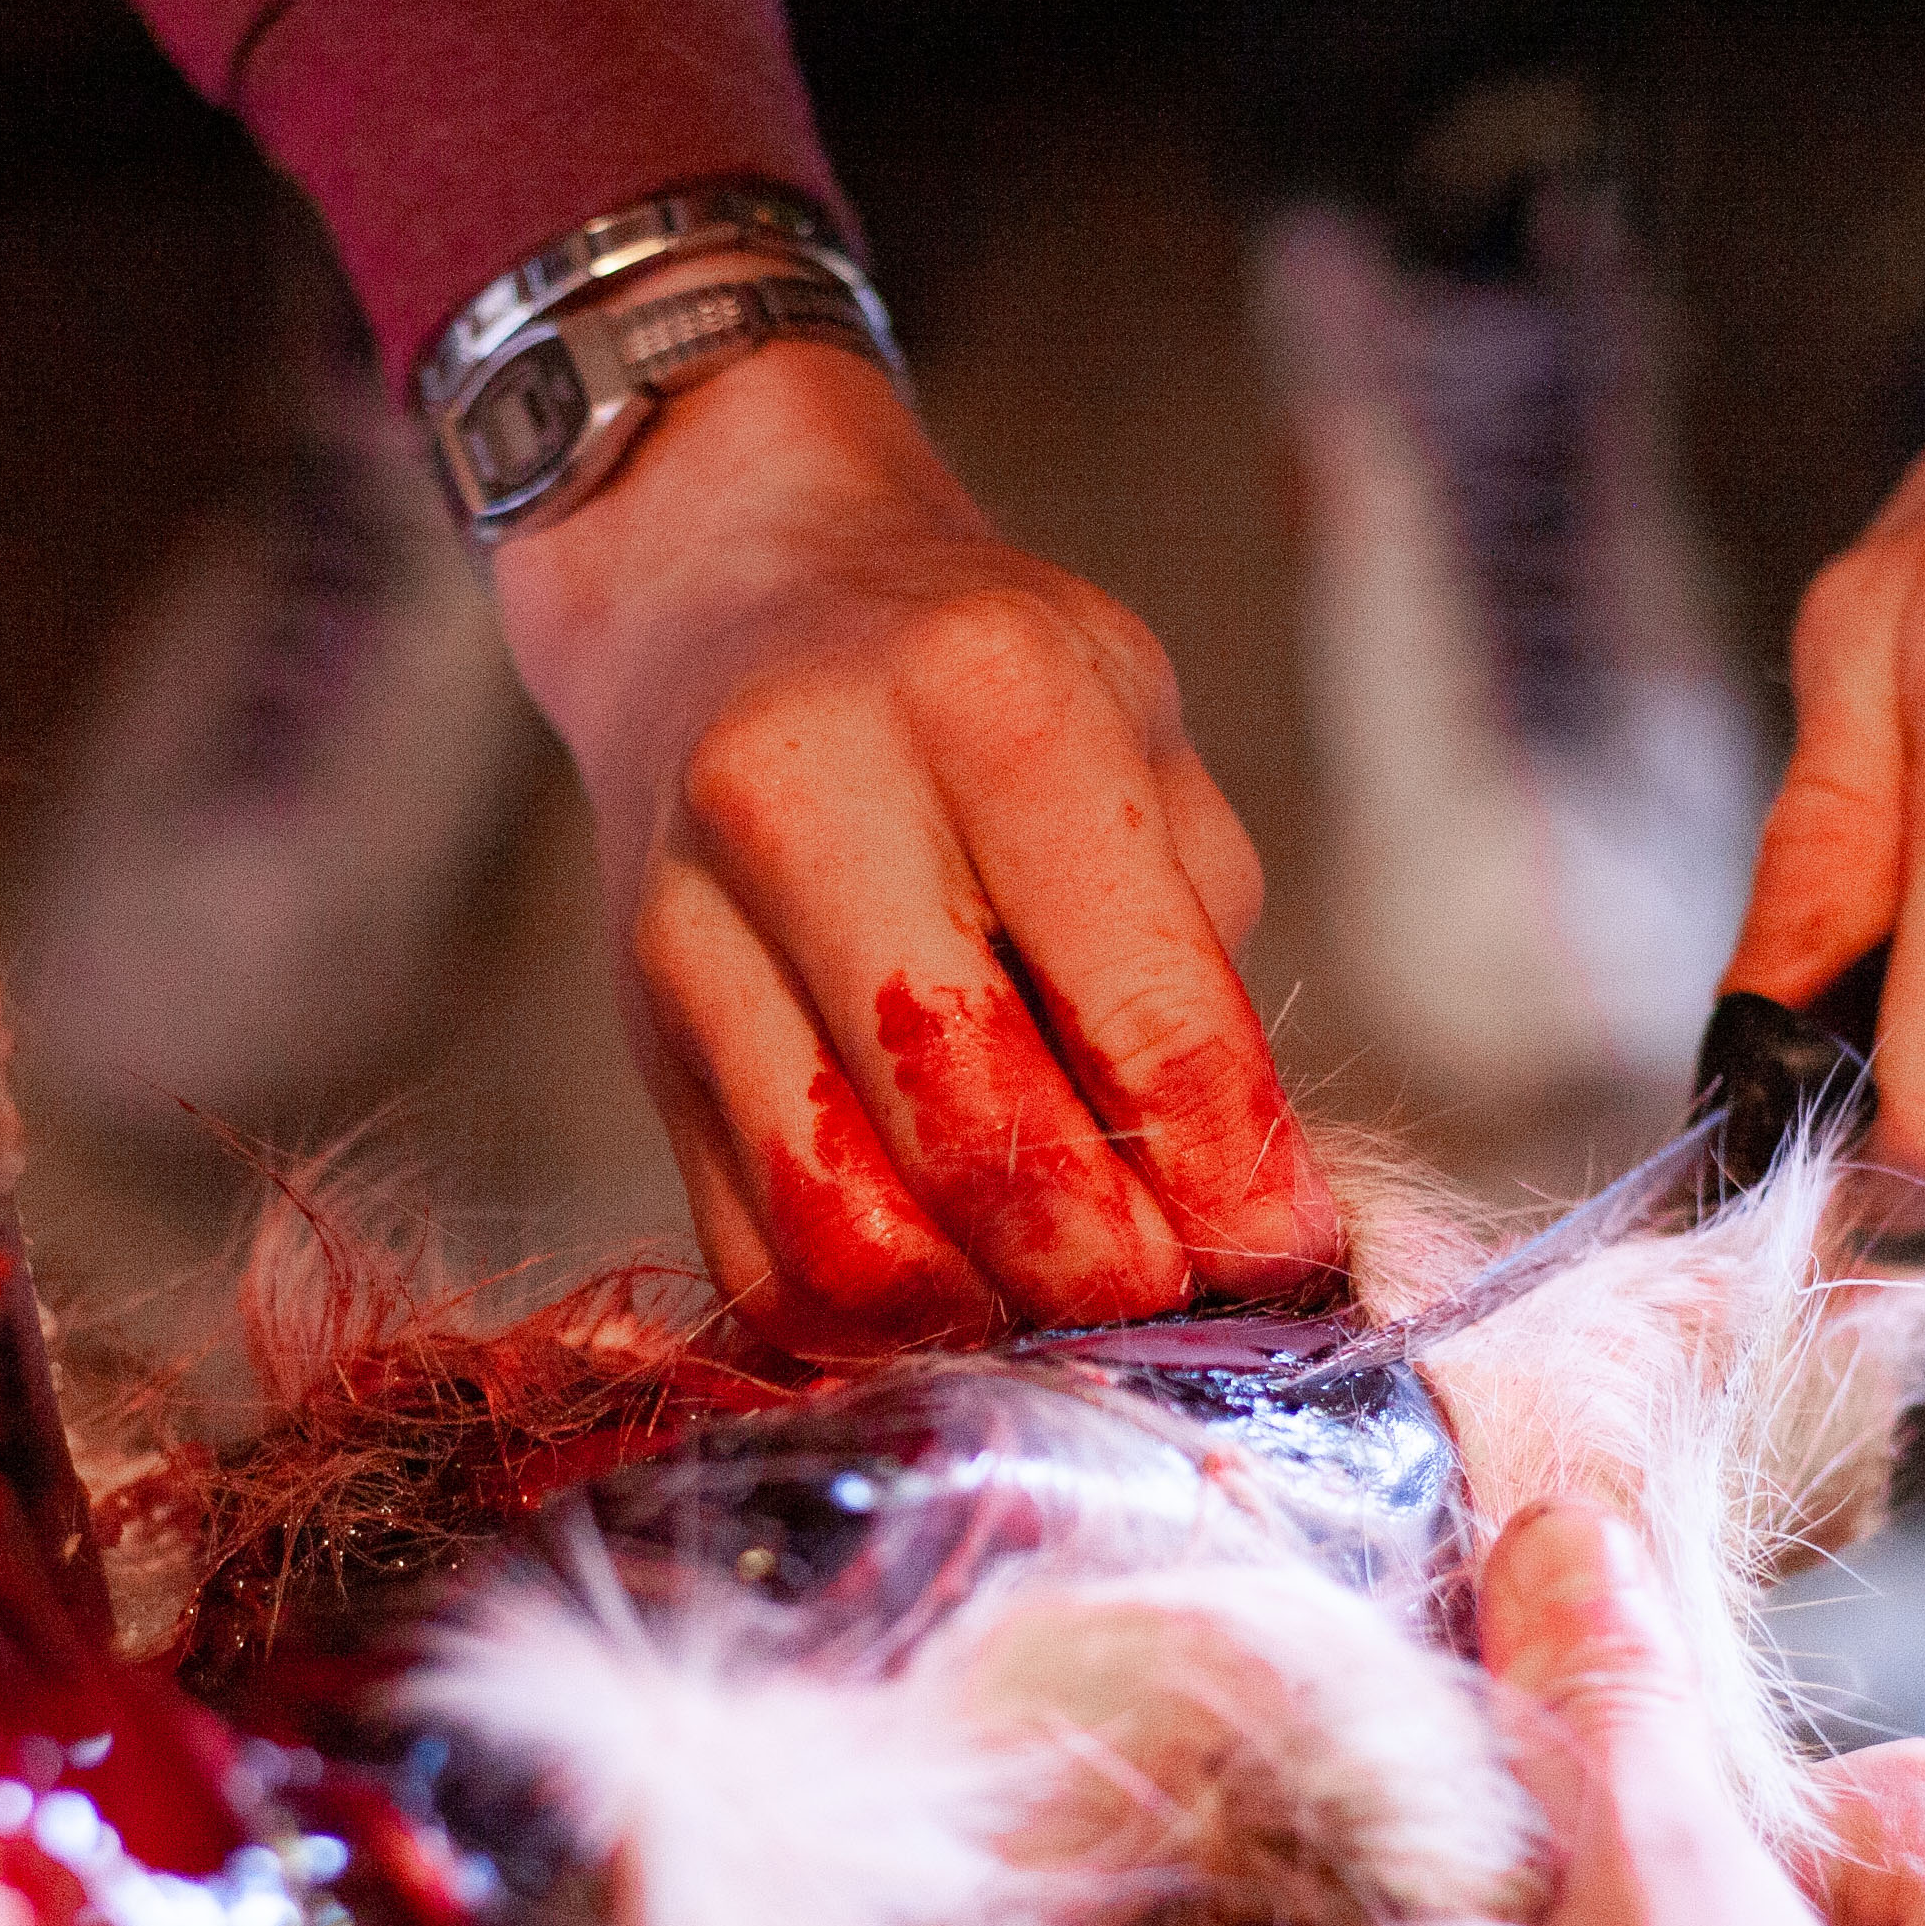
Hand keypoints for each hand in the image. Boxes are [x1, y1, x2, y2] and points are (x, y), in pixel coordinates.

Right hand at [492, 335, 1343, 1359]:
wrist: (734, 603)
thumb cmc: (983, 693)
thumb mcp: (1139, 748)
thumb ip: (1192, 965)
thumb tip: (1251, 1221)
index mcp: (983, 700)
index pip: (1136, 1001)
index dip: (1228, 1169)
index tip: (1286, 1253)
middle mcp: (806, 801)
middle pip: (971, 1129)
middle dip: (1102, 1263)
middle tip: (1174, 1297)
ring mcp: (690, 929)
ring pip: (842, 1222)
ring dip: (980, 1310)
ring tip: (1063, 1303)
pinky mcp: (638, 1042)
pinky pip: (753, 1257)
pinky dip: (872, 1322)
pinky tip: (953, 1294)